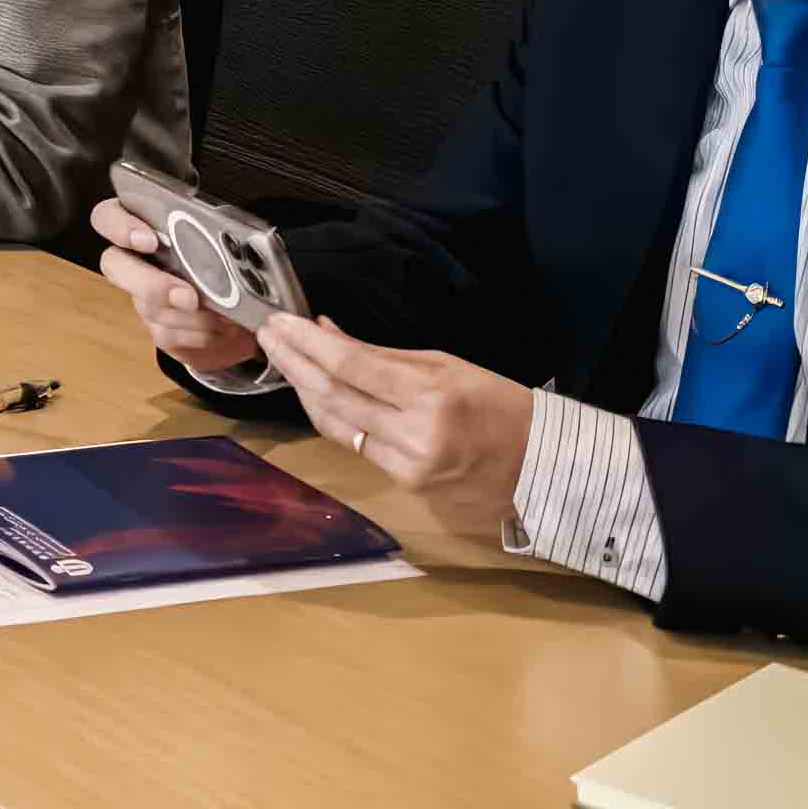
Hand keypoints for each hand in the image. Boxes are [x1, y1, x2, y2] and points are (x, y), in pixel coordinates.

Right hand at [92, 197, 265, 374]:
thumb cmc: (230, 265)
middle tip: (188, 297)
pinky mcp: (155, 326)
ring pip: (148, 306)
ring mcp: (141, 295)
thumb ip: (217, 239)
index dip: (120, 227)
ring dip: (190, 315)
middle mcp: (135, 259)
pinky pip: (166, 334)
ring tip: (223, 313)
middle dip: (152, 284)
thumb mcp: (225, 242)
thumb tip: (227, 250)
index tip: (148, 241)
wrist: (241, 312)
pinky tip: (218, 326)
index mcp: (146, 224)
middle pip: (114, 265)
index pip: (109, 217)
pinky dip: (198, 332)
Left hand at [258, 315, 532, 539]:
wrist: (540, 463)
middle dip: (293, 363)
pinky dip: (332, 417)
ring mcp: (409, 467)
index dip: (308, 343)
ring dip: (303, 391)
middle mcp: (415, 435)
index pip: (351, 367)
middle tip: (267, 335)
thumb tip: (325, 332)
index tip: (279, 321)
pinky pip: (356, 447)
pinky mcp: (405, 487)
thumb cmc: (496, 402)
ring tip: (283, 358)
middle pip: (334, 397)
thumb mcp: (443, 364)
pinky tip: (315, 394)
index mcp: (431, 396)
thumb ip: (379, 354)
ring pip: (336, 426)